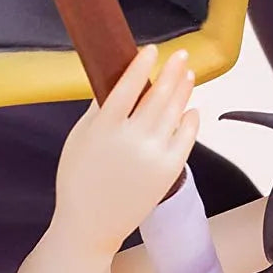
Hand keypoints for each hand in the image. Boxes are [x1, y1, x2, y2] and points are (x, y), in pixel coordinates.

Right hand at [54, 45, 198, 248]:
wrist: (92, 223)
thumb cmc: (79, 179)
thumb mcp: (79, 138)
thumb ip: (99, 110)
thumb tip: (117, 84)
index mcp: (104, 127)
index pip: (128, 87)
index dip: (141, 65)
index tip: (151, 50)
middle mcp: (132, 139)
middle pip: (158, 96)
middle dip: (172, 72)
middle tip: (180, 56)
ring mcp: (154, 155)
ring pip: (175, 113)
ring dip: (184, 91)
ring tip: (188, 74)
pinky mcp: (169, 171)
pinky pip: (186, 139)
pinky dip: (191, 121)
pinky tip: (192, 110)